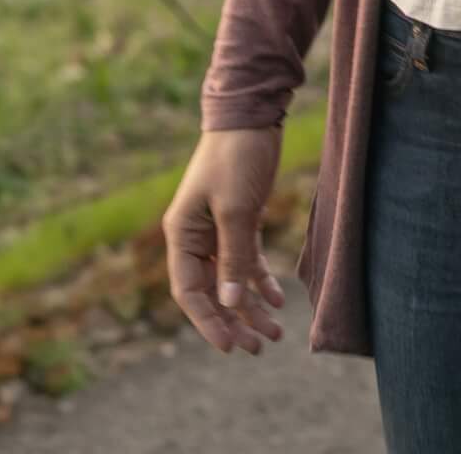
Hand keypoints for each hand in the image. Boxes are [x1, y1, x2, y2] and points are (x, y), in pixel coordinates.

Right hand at [162, 126, 288, 354]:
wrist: (252, 115)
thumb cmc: (236, 157)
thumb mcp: (236, 209)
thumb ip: (232, 257)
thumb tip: (229, 301)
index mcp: (182, 235)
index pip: (189, 291)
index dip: (207, 322)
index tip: (230, 347)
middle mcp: (195, 237)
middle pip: (211, 291)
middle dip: (233, 321)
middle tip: (258, 347)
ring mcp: (216, 229)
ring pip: (231, 279)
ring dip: (250, 306)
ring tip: (275, 333)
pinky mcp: (239, 219)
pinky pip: (246, 260)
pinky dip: (260, 280)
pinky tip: (278, 298)